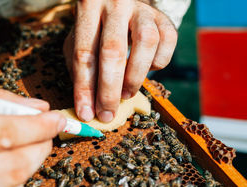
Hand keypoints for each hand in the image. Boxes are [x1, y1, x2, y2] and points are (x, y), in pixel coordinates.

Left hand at [63, 0, 176, 121]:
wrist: (121, 1)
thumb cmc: (96, 29)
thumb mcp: (79, 40)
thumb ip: (80, 68)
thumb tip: (87, 106)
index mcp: (89, 7)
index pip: (84, 53)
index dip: (84, 88)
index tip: (86, 113)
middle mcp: (116, 3)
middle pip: (113, 51)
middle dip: (109, 91)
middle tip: (107, 114)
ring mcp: (142, 10)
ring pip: (145, 43)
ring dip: (134, 77)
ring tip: (126, 93)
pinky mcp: (163, 18)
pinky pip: (167, 42)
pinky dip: (158, 62)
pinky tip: (147, 68)